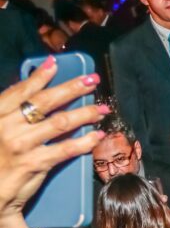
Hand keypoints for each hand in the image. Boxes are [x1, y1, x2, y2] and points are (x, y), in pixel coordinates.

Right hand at [0, 58, 107, 224]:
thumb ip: (11, 114)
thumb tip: (34, 92)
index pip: (18, 91)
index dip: (38, 77)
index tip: (55, 64)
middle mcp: (6, 127)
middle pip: (45, 102)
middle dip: (72, 88)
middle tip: (92, 80)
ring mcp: (21, 145)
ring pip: (60, 122)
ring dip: (85, 113)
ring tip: (101, 109)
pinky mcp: (35, 163)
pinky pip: (66, 148)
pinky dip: (84, 141)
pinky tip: (96, 136)